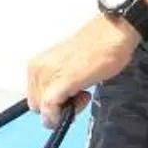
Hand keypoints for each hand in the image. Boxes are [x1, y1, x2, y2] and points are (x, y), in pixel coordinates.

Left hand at [25, 13, 139, 128]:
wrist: (112, 33)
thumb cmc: (97, 48)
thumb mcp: (68, 67)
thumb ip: (58, 82)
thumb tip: (59, 102)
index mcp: (37, 64)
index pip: (36, 98)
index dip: (54, 103)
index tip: (71, 95)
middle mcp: (37, 69)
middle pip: (38, 107)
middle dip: (58, 108)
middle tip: (80, 94)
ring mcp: (46, 76)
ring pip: (45, 112)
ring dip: (66, 110)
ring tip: (84, 92)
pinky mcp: (59, 84)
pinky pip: (50, 112)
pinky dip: (63, 115)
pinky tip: (84, 97)